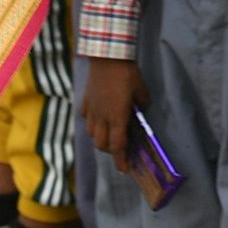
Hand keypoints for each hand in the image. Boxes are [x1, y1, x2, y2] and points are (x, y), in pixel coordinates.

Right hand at [82, 54, 145, 168]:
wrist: (107, 57)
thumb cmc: (127, 74)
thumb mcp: (142, 91)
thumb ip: (142, 105)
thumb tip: (141, 111)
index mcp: (117, 118)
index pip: (118, 146)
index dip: (121, 160)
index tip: (125, 170)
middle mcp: (102, 118)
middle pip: (102, 144)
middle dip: (111, 151)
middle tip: (121, 148)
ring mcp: (91, 110)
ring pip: (92, 134)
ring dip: (101, 138)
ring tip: (110, 133)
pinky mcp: (85, 101)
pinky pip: (86, 118)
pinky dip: (92, 123)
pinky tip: (99, 117)